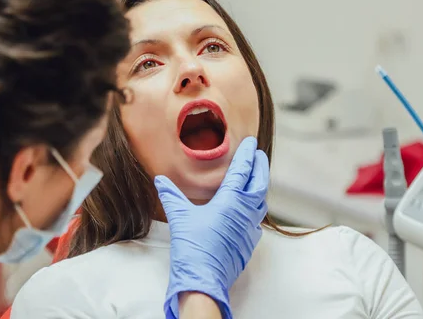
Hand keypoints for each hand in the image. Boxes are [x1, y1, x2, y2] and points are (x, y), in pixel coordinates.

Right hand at [154, 137, 268, 318]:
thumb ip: (171, 195)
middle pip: (259, 182)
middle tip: (257, 154)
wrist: (203, 280)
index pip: (243, 170)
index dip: (246, 154)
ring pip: (261, 200)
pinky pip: (258, 219)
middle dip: (260, 166)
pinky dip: (256, 208)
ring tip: (256, 177)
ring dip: (260, 186)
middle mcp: (245, 211)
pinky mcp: (250, 241)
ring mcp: (250, 227)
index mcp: (231, 201)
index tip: (250, 142)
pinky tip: (250, 208)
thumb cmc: (193, 248)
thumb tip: (161, 180)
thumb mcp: (179, 217)